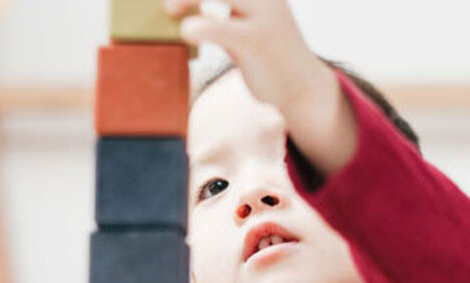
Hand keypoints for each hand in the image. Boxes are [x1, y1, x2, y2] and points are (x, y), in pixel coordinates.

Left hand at [164, 0, 332, 110]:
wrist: (303, 87)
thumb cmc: (270, 56)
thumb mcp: (249, 23)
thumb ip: (225, 10)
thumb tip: (184, 7)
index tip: (173, 3)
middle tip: (166, 4)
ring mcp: (263, 14)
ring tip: (169, 9)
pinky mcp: (256, 40)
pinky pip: (218, 26)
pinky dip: (198, 26)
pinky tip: (185, 32)